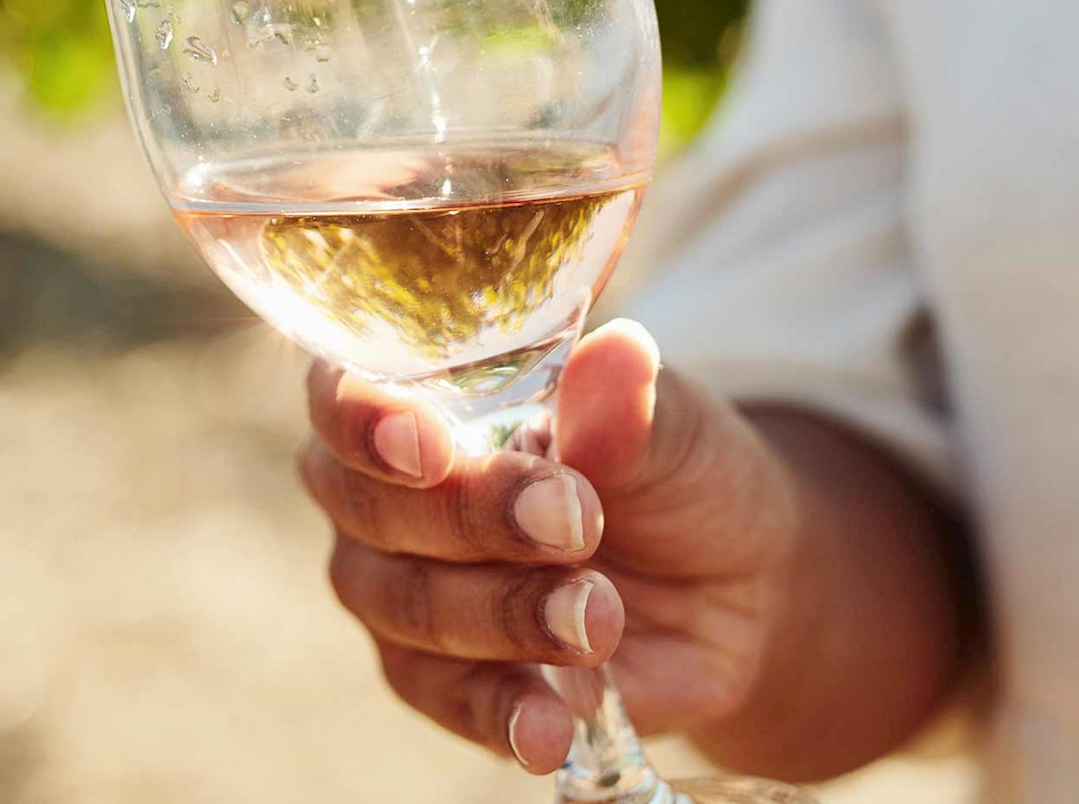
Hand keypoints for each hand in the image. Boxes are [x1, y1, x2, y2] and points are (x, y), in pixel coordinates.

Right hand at [300, 322, 803, 774]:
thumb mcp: (668, 426)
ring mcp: (403, 593)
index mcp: (417, 399)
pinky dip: (501, 712)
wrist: (736, 590)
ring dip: (506, 612)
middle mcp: (384, 494)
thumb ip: (624, 405)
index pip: (341, 394)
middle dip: (470, 514)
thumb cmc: (673, 475)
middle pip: (370, 506)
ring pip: (408, 606)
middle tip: (575, 521)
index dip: (364, 417)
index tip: (428, 444)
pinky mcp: (444, 683)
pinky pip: (447, 701)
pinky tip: (551, 724)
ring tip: (600, 615)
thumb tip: (618, 354)